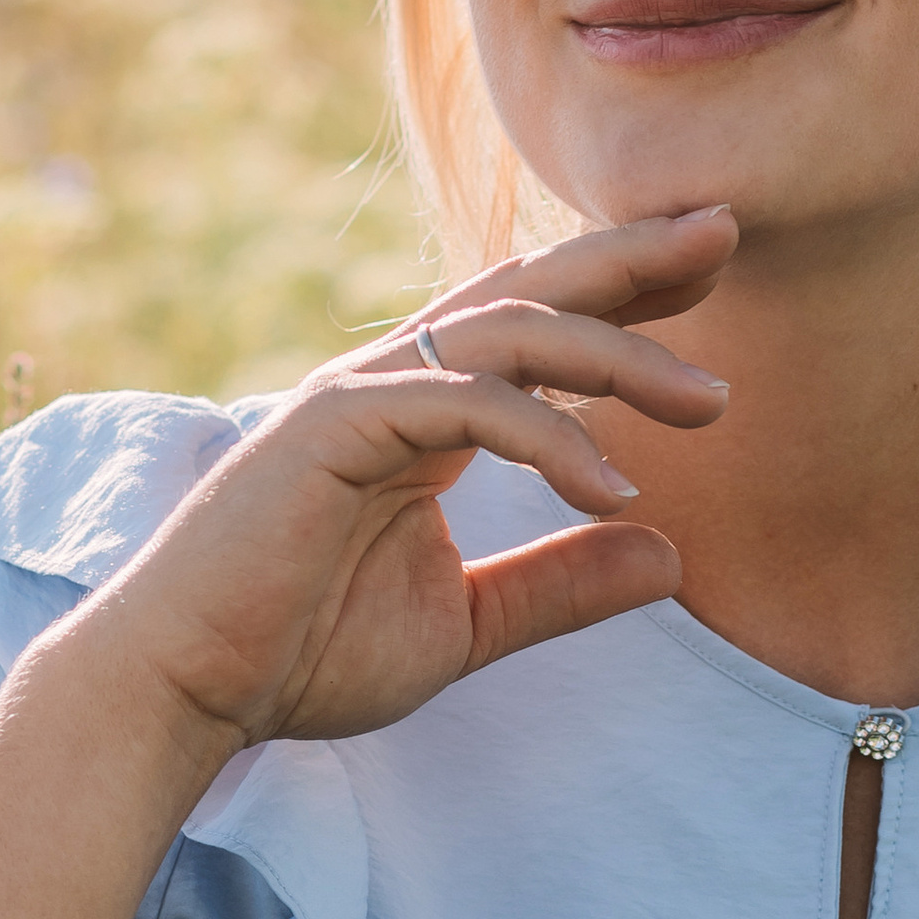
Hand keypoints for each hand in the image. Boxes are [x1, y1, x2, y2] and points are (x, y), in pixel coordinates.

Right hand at [89, 204, 735, 753]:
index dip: (624, 295)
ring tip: (711, 402)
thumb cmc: (299, 651)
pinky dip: (548, 438)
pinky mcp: (336, 427)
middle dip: (633, 258)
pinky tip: (613, 487)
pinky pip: (467, 404)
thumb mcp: (462, 625)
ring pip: (513, 335)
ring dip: (621, 357)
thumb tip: (668, 557)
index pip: (536, 329)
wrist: (189, 688)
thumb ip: (555, 586)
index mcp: (422, 413)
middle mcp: (394, 383)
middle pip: (531, 291)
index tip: (712, 277)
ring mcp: (361, 395)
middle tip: (729, 230)